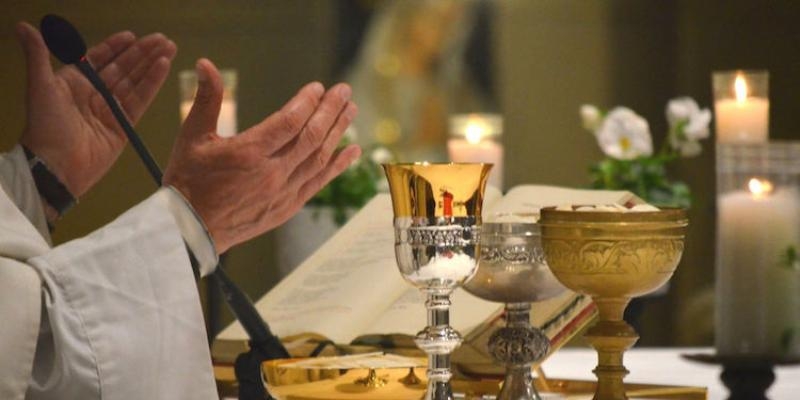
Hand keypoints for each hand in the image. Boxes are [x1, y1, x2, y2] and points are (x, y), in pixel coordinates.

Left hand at [16, 22, 175, 197]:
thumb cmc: (46, 126)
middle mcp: (94, 94)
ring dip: (152, 64)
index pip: (99, 59)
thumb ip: (37, 56)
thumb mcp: (40, 87)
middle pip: (123, 68)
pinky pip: (140, 100)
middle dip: (142, 52)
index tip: (132, 36)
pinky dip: (152, 83)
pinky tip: (163, 67)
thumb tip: (24, 26)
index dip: (116, 46)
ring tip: (170, 48)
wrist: (56, 166)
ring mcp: (110, 110)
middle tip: (163, 39)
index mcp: (74, 82)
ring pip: (135, 81)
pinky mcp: (124, 126)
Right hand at [164, 59, 359, 253]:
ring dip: (337, 132)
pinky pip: (319, 182)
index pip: (289, 122)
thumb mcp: (192, 137)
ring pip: (319, 158)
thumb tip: (204, 63)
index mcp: (248, 153)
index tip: (318, 88)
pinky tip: (352, 151)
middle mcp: (271, 173)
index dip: (307, 102)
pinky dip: (338, 166)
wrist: (190, 230)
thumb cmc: (188, 182)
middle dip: (330, 111)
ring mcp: (283, 192)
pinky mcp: (288, 206)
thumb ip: (206, 99)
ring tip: (351, 111)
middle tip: (345, 92)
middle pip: (311, 137)